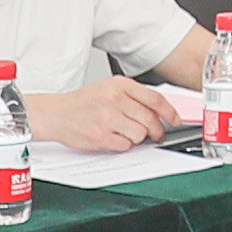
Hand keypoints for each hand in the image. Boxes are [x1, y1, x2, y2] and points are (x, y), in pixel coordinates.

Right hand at [44, 73, 175, 153]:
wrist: (56, 113)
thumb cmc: (83, 102)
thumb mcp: (109, 89)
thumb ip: (133, 97)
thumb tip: (160, 111)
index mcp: (119, 86)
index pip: (155, 99)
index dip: (169, 112)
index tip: (175, 120)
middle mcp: (114, 100)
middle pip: (150, 119)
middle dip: (156, 130)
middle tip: (155, 134)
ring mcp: (107, 119)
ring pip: (140, 134)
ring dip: (137, 138)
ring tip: (125, 133)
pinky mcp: (100, 136)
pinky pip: (125, 146)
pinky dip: (123, 145)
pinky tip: (113, 138)